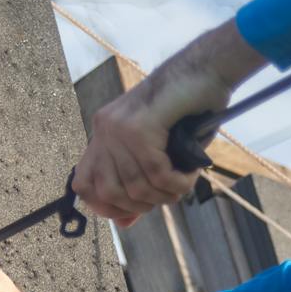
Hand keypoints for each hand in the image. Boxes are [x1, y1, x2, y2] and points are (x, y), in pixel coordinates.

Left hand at [75, 19, 266, 226]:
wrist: (207, 68)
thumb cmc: (189, 110)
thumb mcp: (159, 152)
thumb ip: (138, 184)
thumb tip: (123, 223)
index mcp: (104, 131)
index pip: (83, 183)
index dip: (105, 206)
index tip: (135, 211)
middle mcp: (105, 128)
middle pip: (109, 192)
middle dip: (142, 205)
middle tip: (168, 195)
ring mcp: (120, 127)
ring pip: (136, 186)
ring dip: (166, 194)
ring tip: (184, 184)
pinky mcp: (140, 126)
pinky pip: (156, 173)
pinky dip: (177, 183)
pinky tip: (190, 176)